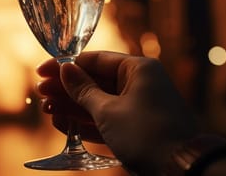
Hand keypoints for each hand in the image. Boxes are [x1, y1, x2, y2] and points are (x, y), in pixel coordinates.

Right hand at [37, 51, 197, 173]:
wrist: (183, 170)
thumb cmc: (148, 134)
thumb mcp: (109, 110)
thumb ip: (83, 90)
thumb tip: (65, 69)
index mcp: (137, 69)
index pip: (94, 60)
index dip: (65, 66)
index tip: (42, 71)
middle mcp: (139, 83)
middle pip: (94, 81)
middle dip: (67, 89)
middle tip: (41, 94)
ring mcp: (139, 106)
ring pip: (98, 101)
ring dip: (72, 106)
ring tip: (48, 110)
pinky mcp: (137, 128)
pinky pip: (107, 119)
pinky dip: (86, 122)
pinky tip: (64, 125)